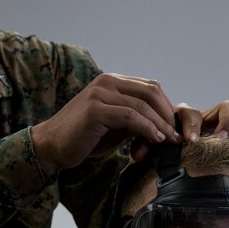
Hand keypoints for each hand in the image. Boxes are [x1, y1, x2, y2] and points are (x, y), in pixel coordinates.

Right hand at [31, 73, 179, 175]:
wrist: (51, 146)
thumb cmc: (83, 137)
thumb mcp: (114, 125)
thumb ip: (134, 119)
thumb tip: (162, 126)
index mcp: (112, 81)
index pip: (150, 87)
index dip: (166, 107)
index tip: (175, 128)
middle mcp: (106, 82)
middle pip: (151, 91)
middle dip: (168, 114)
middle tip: (177, 135)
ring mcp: (100, 93)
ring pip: (143, 105)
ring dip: (160, 124)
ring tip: (170, 141)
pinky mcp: (95, 110)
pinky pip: (130, 116)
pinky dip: (147, 128)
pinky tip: (154, 140)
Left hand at [129, 99, 228, 161]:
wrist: (176, 164)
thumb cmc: (165, 152)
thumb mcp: (154, 147)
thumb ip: (145, 146)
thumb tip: (137, 154)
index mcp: (187, 118)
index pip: (191, 112)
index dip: (192, 125)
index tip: (190, 141)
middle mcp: (209, 119)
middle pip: (225, 107)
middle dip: (225, 123)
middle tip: (220, 139)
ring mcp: (225, 128)